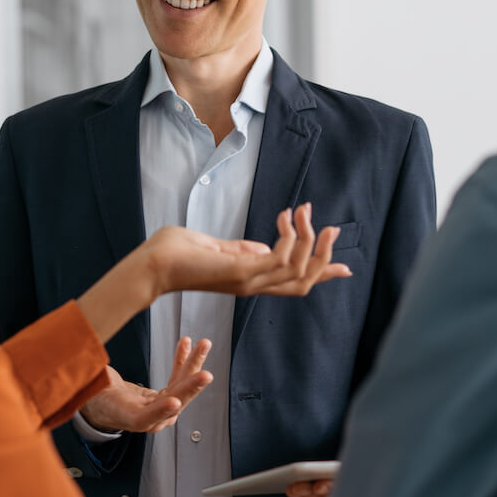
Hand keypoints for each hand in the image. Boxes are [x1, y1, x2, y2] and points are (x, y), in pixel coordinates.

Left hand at [77, 204, 351, 346]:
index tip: (345, 267)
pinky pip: (283, 258)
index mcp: (249, 280)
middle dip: (324, 255)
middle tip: (330, 226)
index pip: (294, 283)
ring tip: (303, 212)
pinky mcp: (242, 272)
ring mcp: (249, 281)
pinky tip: (285, 217)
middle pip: (305, 282)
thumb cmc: (173, 254)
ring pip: (300, 272)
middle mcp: (254, 285)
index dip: (321, 274)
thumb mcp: (214, 247)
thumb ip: (240, 249)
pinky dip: (290, 236)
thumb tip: (263, 247)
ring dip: (309, 239)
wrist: (151, 265)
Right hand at [80, 337, 212, 433]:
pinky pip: (177, 379)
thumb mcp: (94, 390)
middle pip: (173, 401)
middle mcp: (151, 418)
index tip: (174, 401)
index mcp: (131, 419)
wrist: (103, 401)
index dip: (160, 410)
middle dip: (190, 385)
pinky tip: (186, 345)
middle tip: (206, 374)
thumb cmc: (97, 397)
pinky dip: (182, 361)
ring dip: (192, 364)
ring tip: (203, 344)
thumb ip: (98, 383)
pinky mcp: (165, 396)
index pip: (147, 418)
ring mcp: (161, 407)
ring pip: (181, 387)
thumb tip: (95, 371)